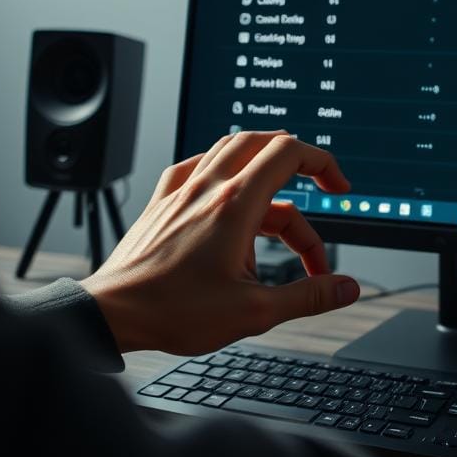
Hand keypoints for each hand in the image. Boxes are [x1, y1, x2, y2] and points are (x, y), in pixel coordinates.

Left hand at [82, 132, 359, 354]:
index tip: (338, 188)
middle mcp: (209, 187)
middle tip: (321, 188)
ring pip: (232, 149)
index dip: (324, 164)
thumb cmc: (173, 312)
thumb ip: (308, 296)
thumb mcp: (255, 311)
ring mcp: (183, 190)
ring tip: (283, 200)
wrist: (111, 314)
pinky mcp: (163, 201)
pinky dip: (222, 169)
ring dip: (264, 165)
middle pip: (265, 142)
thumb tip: (345, 289)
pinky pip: (197, 164)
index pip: (290, 154)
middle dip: (301, 161)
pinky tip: (226, 189)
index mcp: (236, 205)